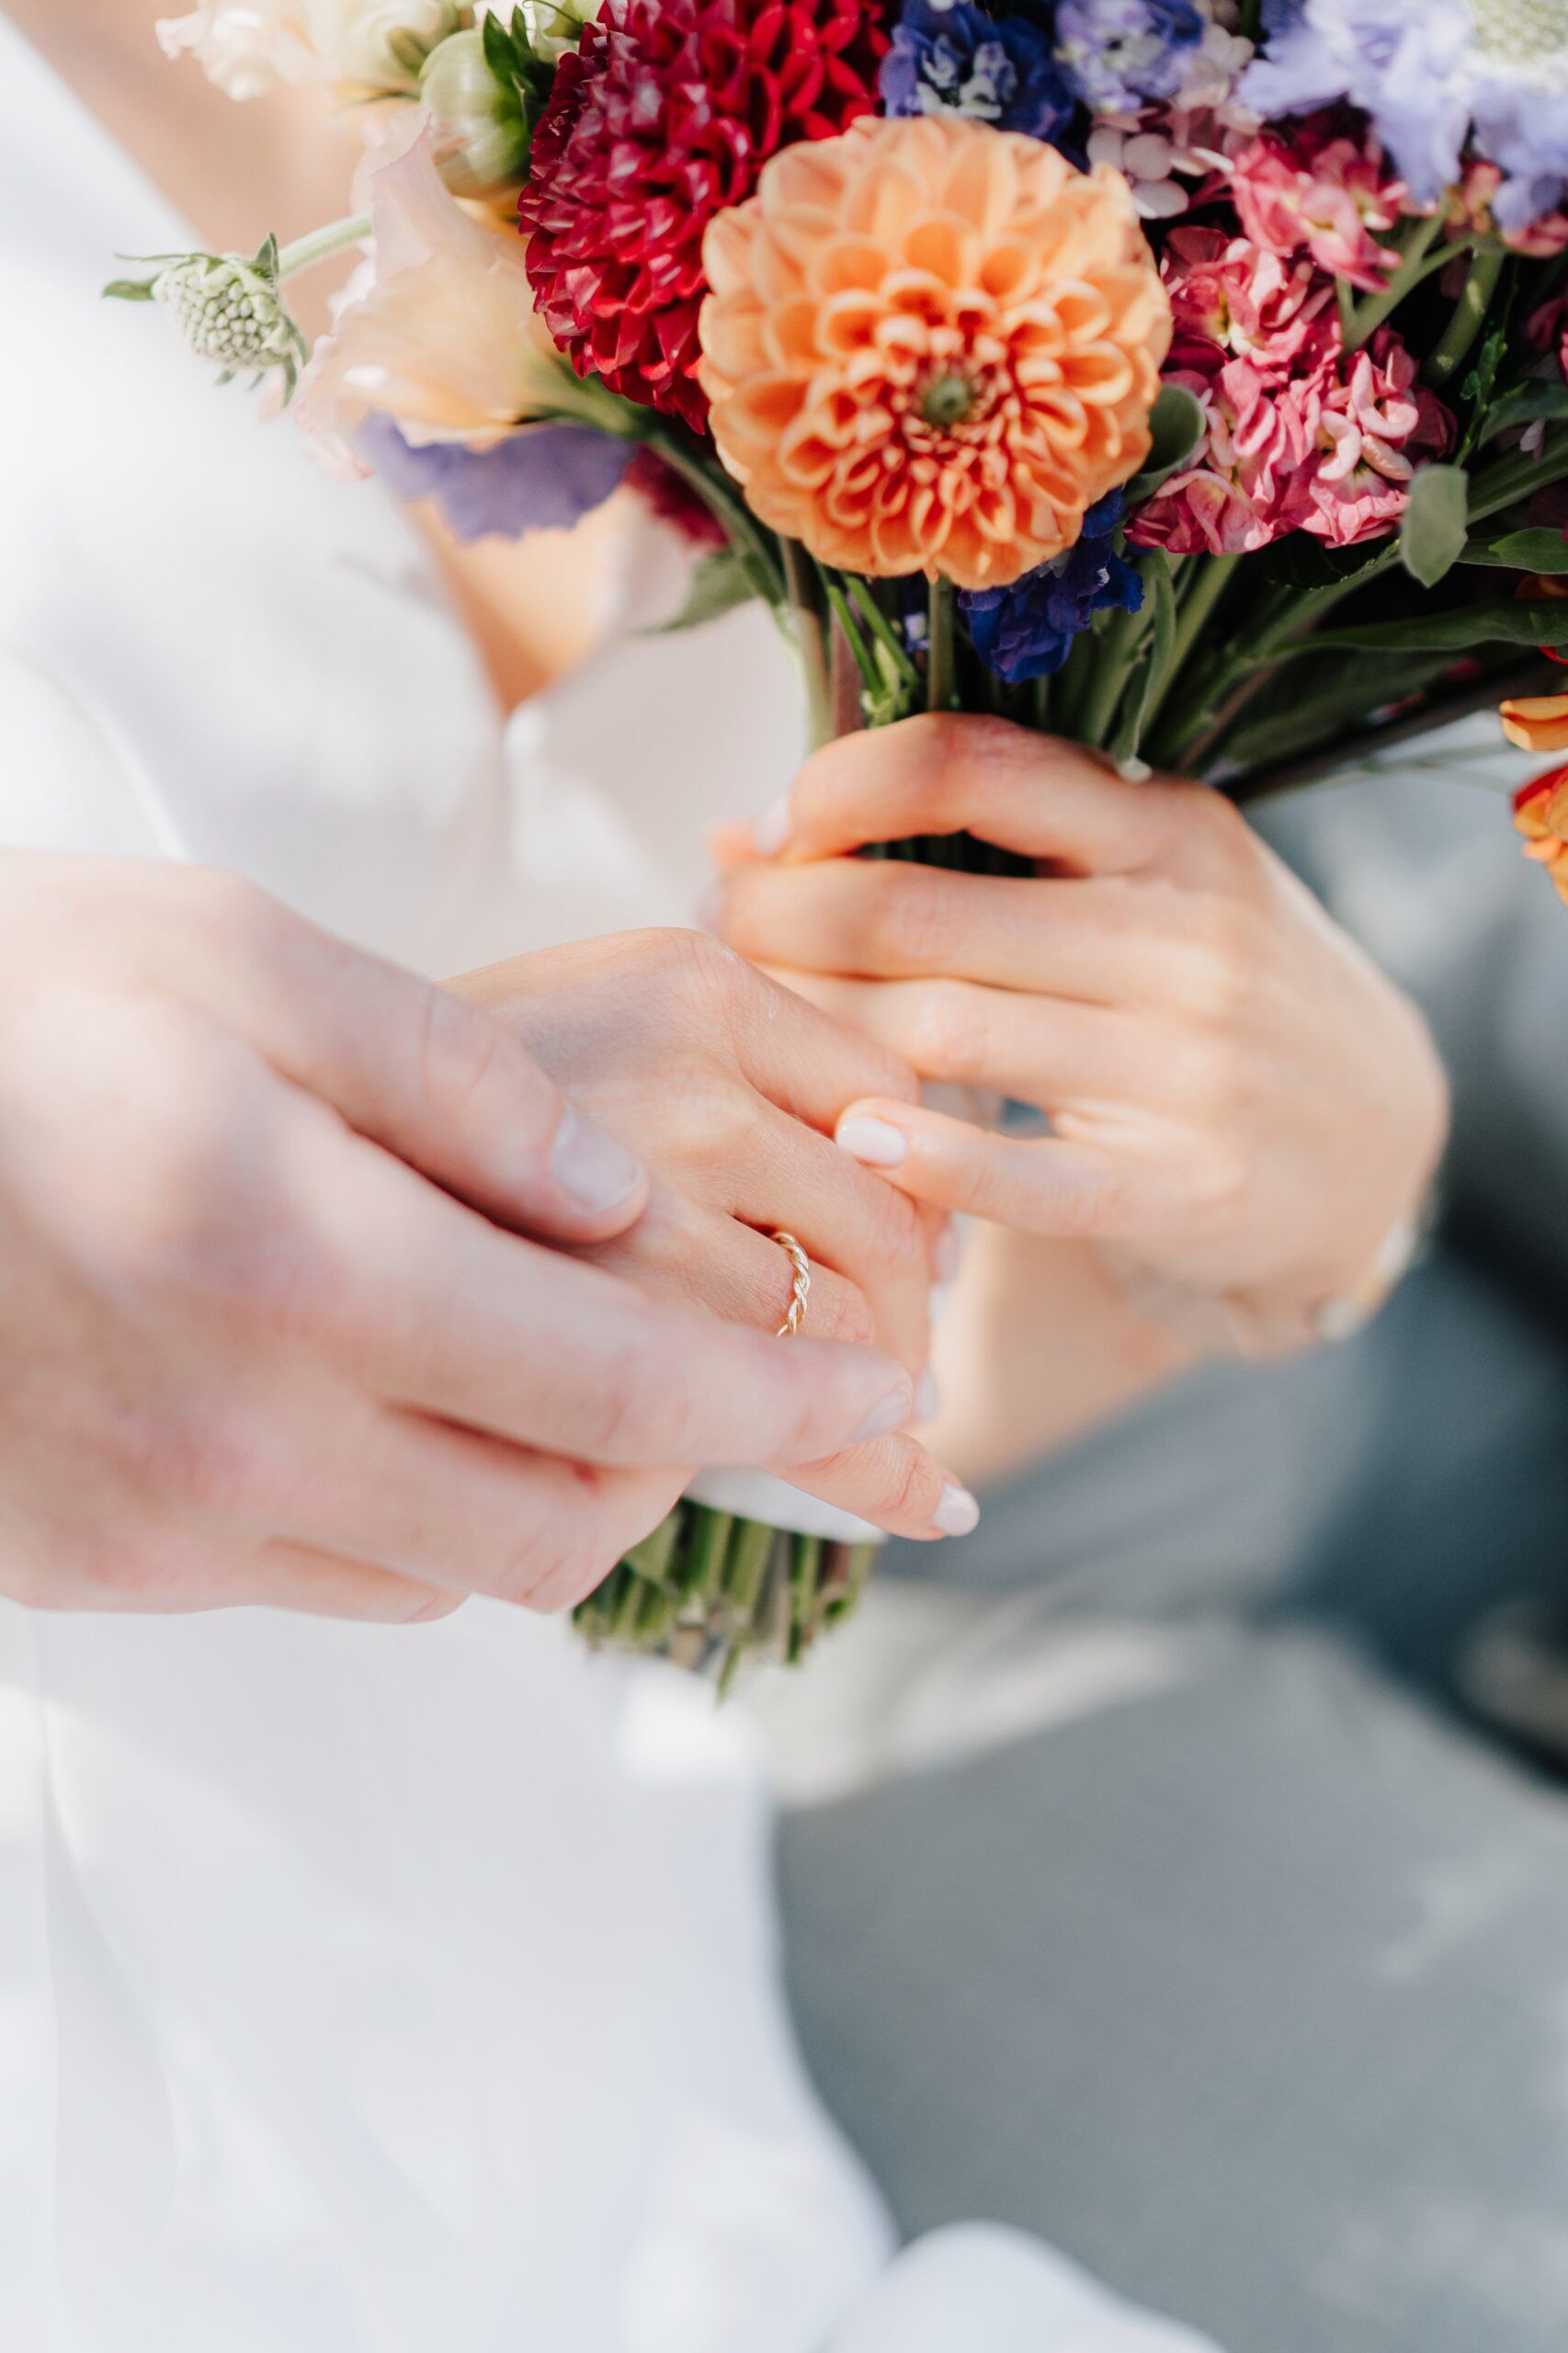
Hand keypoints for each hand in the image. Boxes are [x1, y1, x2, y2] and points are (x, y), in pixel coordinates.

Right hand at [0, 856, 920, 1620]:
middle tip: (746, 1372)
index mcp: (298, 1261)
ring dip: (564, 1489)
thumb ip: (459, 1080)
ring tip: (583, 1368)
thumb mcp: (234, 957)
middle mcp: (242, 1434)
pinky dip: (427, 1511)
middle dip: (692, 1463)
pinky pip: (337, 1578)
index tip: (888, 1394)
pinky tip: (411, 1395)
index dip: (784, 1398)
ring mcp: (165, 1523)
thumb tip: (623, 1196)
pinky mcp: (107, 1564)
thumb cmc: (5, 1002)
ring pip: (460, 1573)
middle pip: (566, 1522)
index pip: (622, 1383)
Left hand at [712, 719, 1449, 1322]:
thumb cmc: (1208, 990)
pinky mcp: (1183, 1184)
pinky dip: (928, 1158)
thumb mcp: (1131, 884)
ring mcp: (1191, 1063)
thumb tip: (736, 836)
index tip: (772, 827)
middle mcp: (1186, 934)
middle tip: (725, 927)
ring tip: (758, 1027)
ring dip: (821, 1028)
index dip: (840, 785)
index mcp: (1171, 829)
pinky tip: (852, 1139)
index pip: (973, 764)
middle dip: (790, 913)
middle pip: (926, 910)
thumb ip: (965, 846)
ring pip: (946, 1032)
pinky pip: (1025, 1172)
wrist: (1373, 1141)